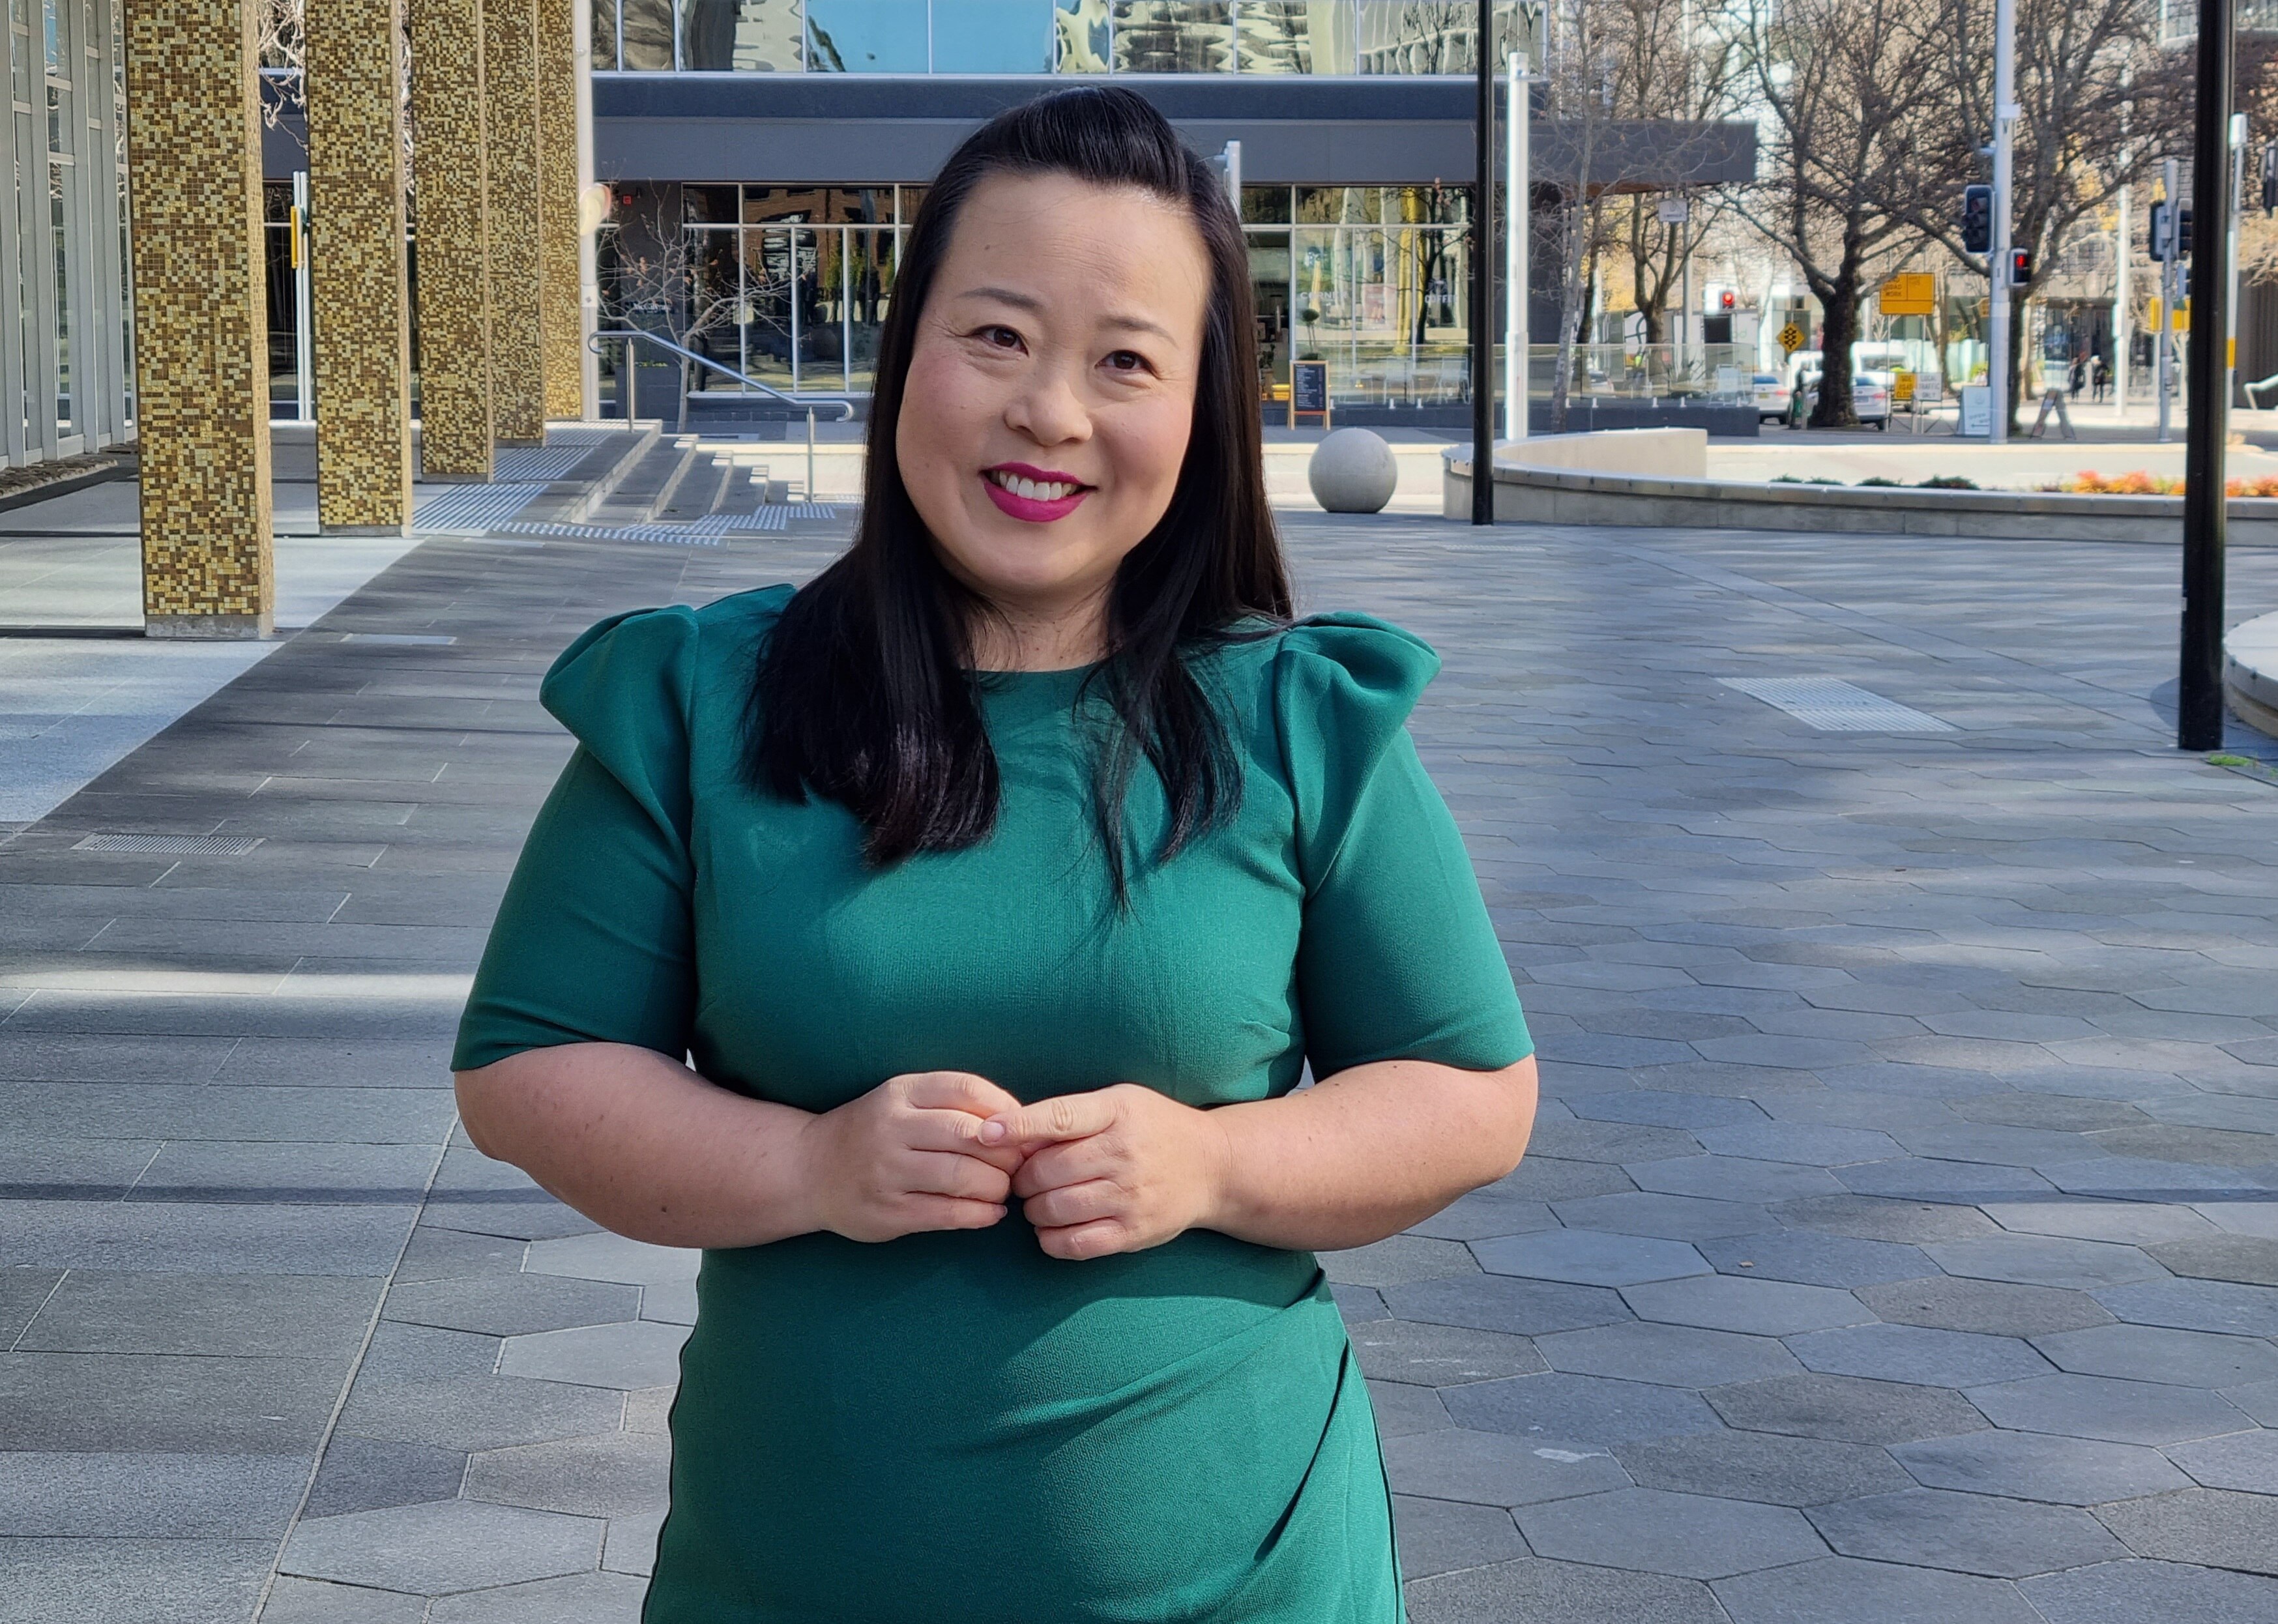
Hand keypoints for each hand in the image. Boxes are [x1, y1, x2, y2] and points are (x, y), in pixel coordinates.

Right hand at [797, 1070, 1027, 1242]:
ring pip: (963, 1176)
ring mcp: (887, 1172)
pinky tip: (990, 1213)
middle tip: (1019, 1165)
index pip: (966, 1088)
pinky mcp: (888, 1212)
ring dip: (997, 1186)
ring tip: (1002, 1189)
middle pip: (971, 1136)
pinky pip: (949, 1214)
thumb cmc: (873, 1132)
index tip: (1021, 1128)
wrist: (808, 1170)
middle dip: (1007, 1154)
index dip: (1005, 1109)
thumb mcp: (903, 1101)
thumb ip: (953, 1103)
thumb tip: (1020, 1120)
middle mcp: (892, 1128)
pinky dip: (981, 1215)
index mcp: (900, 1093)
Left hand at [981, 1084, 1226, 1260]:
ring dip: (1033, 1209)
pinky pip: (1075, 1244)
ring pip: (1055, 1208)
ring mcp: (1130, 1195)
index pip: (1059, 1118)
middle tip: (1024, 1178)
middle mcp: (1124, 1153)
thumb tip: (1009, 1130)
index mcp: (1117, 1112)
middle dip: (1021, 1177)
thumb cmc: (1153, 1127)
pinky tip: (1051, 1227)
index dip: (1017, 1126)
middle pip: (1046, 1171)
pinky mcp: (1133, 1232)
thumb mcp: (1119, 1102)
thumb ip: (1070, 1114)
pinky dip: (1050, 1238)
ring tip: (1038, 1201)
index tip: (984, 1134)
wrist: (1213, 1167)